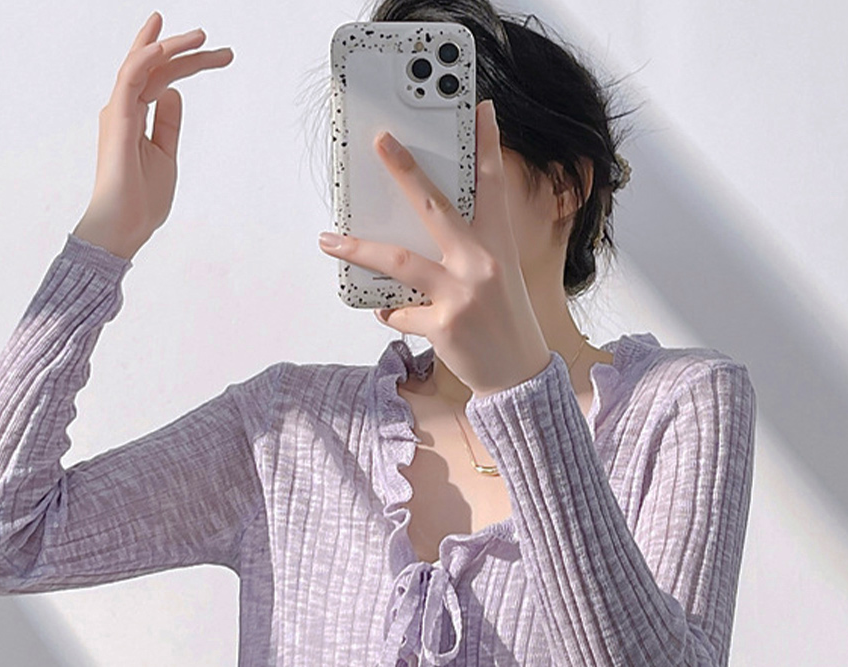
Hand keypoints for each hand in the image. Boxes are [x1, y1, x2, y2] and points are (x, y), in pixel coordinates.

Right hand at [74, 12, 233, 259]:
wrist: (125, 227)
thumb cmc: (141, 200)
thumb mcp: (166, 155)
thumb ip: (168, 123)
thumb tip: (175, 93)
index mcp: (134, 116)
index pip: (160, 78)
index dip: (185, 62)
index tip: (215, 53)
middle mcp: (124, 108)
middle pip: (155, 68)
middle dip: (184, 51)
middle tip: (214, 43)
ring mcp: (119, 112)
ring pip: (143, 65)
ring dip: (170, 47)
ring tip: (201, 38)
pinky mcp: (117, 119)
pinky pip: (130, 79)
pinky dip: (146, 60)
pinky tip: (165, 48)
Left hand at [317, 99, 551, 397]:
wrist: (518, 377)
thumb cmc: (505, 323)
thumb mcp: (498, 277)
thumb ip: (469, 250)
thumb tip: (419, 232)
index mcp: (498, 246)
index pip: (494, 186)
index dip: (488, 145)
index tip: (481, 109)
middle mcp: (480, 264)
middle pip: (435, 207)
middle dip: (406, 171)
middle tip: (380, 143)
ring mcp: (460, 295)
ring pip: (399, 261)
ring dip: (358, 248)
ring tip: (329, 239)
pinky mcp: (442, 325)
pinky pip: (398, 312)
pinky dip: (388, 310)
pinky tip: (388, 311)